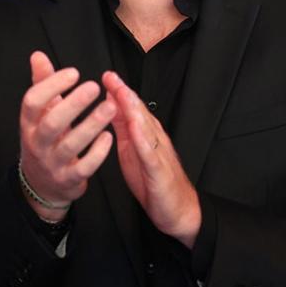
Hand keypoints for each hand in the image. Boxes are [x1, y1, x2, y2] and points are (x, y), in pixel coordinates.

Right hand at [18, 51, 115, 220]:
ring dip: (91, 125)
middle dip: (73, 104)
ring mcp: (52, 163)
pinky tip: (109, 136)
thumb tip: (38, 55)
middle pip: (51, 123)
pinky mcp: (69, 179)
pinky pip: (84, 167)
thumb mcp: (39, 114)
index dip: (51, 86)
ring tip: (110, 107)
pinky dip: (97, 152)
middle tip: (94, 86)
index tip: (74, 72)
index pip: (32, 102)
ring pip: (70, 145)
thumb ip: (41, 84)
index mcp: (28, 124)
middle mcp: (37, 143)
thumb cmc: (44, 140)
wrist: (42, 185)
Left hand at [102, 71, 200, 247]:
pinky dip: (142, 139)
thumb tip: (110, 108)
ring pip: (146, 127)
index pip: (132, 109)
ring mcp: (158, 153)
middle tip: (111, 76)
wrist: (178, 210)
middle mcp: (154, 139)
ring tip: (121, 93)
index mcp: (145, 135)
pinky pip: (150, 153)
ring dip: (133, 109)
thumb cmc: (153, 182)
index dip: (120, 91)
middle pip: (139, 112)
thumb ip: (123, 129)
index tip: (106, 76)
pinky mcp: (159, 171)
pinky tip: (134, 127)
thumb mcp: (131, 151)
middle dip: (124, 93)